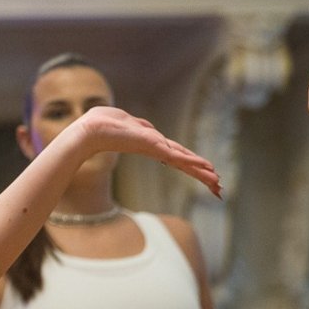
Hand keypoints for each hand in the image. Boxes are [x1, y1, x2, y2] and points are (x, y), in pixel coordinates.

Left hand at [71, 106, 220, 195]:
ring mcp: (154, 148)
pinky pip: (175, 155)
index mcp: (151, 143)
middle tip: (218, 187)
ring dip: (201, 171)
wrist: (90, 130)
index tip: (207, 172)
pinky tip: (203, 168)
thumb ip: (138, 126)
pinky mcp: (152, 146)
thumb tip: (144, 128)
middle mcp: (155, 148)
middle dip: (201, 174)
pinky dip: (190, 161)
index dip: (192, 163)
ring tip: (216, 182)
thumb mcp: (126, 121)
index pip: (177, 155)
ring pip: (183, 161)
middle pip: (184, 162)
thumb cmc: (102, 124)